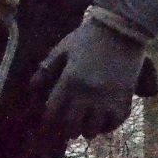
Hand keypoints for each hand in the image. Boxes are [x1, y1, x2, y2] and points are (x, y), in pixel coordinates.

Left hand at [29, 16, 147, 138]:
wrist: (122, 28)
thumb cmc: (89, 37)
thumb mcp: (64, 48)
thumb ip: (48, 68)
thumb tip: (33, 86)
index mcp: (69, 81)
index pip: (54, 112)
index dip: (50, 119)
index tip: (51, 120)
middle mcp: (87, 95)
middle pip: (72, 126)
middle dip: (68, 129)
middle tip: (68, 126)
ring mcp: (107, 99)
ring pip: (93, 129)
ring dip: (88, 129)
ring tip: (86, 124)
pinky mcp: (124, 99)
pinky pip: (115, 122)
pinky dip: (108, 125)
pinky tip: (104, 120)